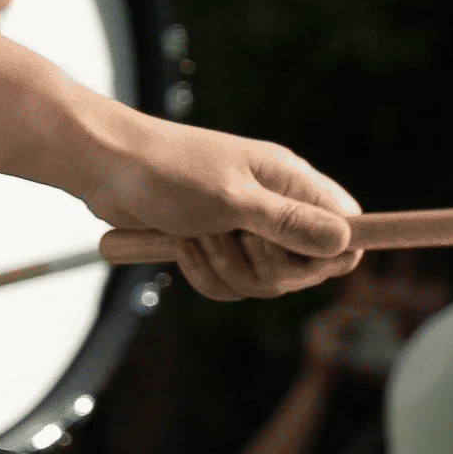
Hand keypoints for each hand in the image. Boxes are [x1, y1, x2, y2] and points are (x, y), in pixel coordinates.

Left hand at [79, 115, 357, 301]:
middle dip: (263, 268)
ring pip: (264, 283)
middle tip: (231, 239)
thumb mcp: (232, 199)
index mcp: (291, 183)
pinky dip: (203, 275)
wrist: (105, 167)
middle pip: (305, 268)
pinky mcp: (218, 246)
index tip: (300, 259)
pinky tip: (182, 247)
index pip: (347, 227)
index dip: (333, 253)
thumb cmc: (168, 171)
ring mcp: (247, 229)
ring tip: (196, 236)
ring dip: (225, 269)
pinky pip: (230, 286)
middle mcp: (277, 206)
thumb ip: (290, 223)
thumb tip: (345, 242)